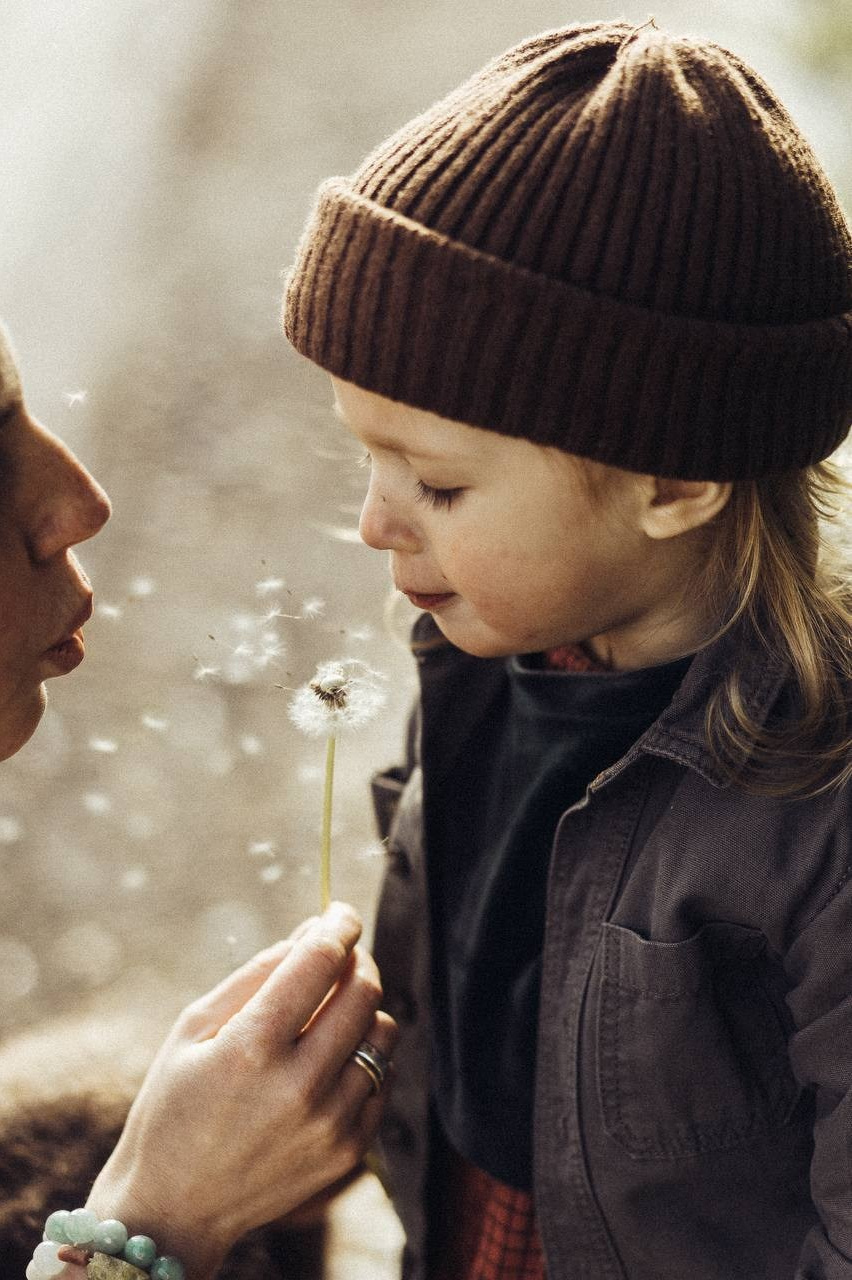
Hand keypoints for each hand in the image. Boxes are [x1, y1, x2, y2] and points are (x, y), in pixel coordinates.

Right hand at [84, 901, 396, 1279]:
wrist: (174, 1208)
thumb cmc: (174, 1105)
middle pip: (362, 990)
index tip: (339, 912)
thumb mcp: (194, 1028)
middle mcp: (299, 1085)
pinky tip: (333, 1058)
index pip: (320, 961)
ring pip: (383, 1031)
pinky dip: (367, 1055)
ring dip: (365, 1007)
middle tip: (338, 955)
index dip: (337, 925)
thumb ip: (256, 974)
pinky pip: (384, 1077)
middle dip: (355, 959)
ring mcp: (330, 1122)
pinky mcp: (348, 1150)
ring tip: (332, 1012)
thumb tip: (312, 931)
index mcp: (252, 1047)